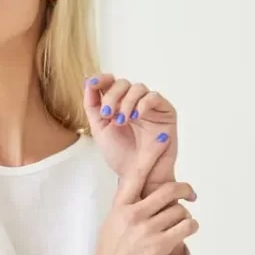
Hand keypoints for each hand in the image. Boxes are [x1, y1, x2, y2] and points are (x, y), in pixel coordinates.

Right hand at [51, 150, 197, 254]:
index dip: (151, 154)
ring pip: (179, 211)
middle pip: (168, 190)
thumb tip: (147, 198)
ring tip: (179, 225)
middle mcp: (133, 214)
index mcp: (120, 206)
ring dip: (184, 217)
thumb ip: (128, 208)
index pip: (136, 173)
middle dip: (185, 190)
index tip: (162, 139)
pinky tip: (186, 231)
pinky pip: (186, 227)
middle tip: (190, 193)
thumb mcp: (112, 224)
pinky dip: (190, 227)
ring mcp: (147, 230)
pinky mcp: (159, 246)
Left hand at [83, 75, 178, 190]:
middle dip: (112, 96)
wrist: (138, 175)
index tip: (92, 83)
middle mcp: (133, 103)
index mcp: (118, 106)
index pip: (110, 84)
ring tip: (122, 121)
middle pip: (122, 83)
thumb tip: (89, 81)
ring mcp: (150, 106)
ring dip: (126, 102)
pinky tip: (136, 116)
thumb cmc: (121, 156)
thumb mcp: (100, 130)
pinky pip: (154, 97)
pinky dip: (143, 104)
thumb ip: (93, 106)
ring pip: (138, 87)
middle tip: (107, 114)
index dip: (102, 79)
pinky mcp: (165, 111)